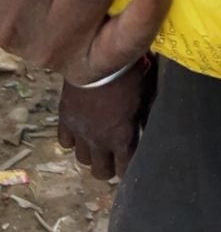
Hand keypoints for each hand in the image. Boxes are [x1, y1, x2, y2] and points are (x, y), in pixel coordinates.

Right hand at [58, 56, 155, 179]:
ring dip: (91, 153)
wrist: (100, 59)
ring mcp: (80, 132)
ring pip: (82, 159)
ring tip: (97, 142)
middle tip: (113, 156)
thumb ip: (142, 117)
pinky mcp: (65, 120)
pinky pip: (65, 142)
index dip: (127, 167)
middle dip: (109, 167)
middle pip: (101, 172)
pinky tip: (80, 130)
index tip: (129, 160)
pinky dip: (73, 139)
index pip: (124, 168)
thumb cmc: (129, 74)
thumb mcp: (143, 97)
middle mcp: (99, 141)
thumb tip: (145, 125)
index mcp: (121, 136)